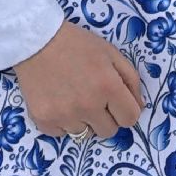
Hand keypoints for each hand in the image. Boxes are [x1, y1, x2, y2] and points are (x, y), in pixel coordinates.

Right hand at [12, 22, 143, 138]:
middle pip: (109, 131)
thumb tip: (139, 107)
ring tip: (73, 97)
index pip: (130, 119)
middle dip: (106, 117)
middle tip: (94, 98)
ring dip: (84, 120)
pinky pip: (62, 133)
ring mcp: (64, 116)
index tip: (117, 103)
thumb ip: (131, 80)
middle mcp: (88, 105)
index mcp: (108, 86)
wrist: (36, 41)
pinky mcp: (44, 121)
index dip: (126, 111)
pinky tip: (58, 101)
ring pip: (85, 134)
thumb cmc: (77, 44)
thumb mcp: (111, 53)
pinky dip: (63, 122)